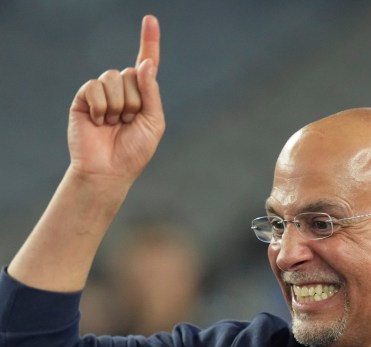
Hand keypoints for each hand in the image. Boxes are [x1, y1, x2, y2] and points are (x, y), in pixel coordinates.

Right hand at [68, 15, 164, 182]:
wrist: (109, 170)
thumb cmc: (134, 151)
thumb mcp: (154, 123)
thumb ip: (151, 93)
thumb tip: (145, 64)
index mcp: (142, 96)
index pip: (146, 65)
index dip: (149, 42)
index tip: (151, 19)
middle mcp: (123, 91)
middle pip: (130, 72)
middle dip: (134, 101)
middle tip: (128, 123)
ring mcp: (103, 93)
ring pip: (113, 78)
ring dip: (118, 105)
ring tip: (114, 124)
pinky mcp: (85, 98)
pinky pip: (95, 87)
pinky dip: (101, 107)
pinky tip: (99, 123)